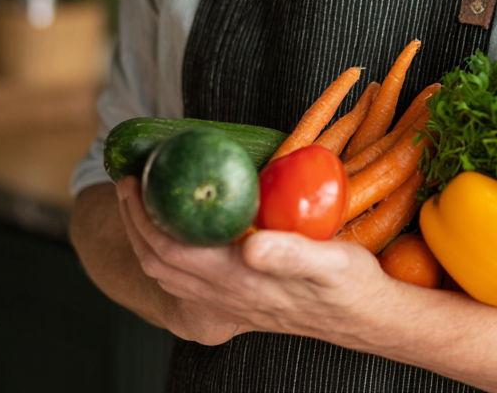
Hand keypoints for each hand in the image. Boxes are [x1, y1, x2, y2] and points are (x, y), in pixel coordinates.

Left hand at [116, 177, 394, 349]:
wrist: (365, 318)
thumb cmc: (351, 285)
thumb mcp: (330, 262)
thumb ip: (290, 255)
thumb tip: (250, 245)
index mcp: (241, 280)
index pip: (173, 248)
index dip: (145, 215)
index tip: (136, 178)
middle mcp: (226, 296)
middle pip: (160, 261)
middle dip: (136, 221)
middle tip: (131, 180)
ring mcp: (229, 303)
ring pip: (168, 275)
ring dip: (148, 237)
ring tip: (147, 200)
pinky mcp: (238, 302)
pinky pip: (186, 281)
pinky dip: (168, 253)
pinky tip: (182, 232)